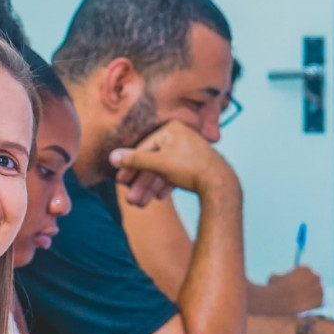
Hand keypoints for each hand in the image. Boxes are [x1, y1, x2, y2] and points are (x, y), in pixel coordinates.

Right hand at [110, 119, 235, 205]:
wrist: (221, 185)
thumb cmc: (190, 169)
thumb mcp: (159, 163)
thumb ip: (135, 160)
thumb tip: (112, 156)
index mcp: (172, 129)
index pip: (144, 147)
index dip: (130, 166)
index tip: (120, 181)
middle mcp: (181, 137)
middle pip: (153, 162)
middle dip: (141, 183)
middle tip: (131, 199)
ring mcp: (189, 151)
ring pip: (163, 171)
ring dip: (151, 188)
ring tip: (142, 204)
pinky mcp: (195, 165)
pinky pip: (175, 175)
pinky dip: (166, 186)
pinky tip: (160, 198)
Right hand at [263, 265, 323, 311]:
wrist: (280, 300)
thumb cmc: (274, 288)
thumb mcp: (274, 277)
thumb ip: (281, 276)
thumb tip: (281, 279)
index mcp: (305, 269)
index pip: (306, 273)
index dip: (301, 280)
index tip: (296, 286)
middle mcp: (315, 277)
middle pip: (314, 281)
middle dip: (309, 287)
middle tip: (302, 294)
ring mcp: (320, 289)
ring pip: (317, 293)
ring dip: (312, 296)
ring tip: (303, 303)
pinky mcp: (321, 300)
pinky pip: (318, 303)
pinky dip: (313, 306)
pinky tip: (305, 308)